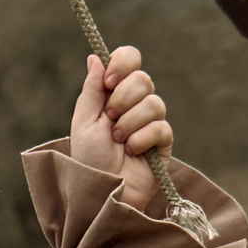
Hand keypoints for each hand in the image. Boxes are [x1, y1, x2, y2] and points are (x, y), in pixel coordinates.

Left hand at [66, 45, 172, 211]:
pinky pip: (161, 127)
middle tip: (110, 119)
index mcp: (113, 93)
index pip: (129, 59)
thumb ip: (91, 89)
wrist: (103, 191)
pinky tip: (132, 152)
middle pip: (143, 78)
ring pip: (154, 102)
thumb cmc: (89, 160)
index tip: (109, 82)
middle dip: (123, 99)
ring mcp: (150, 122)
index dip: (123, 64)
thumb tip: (96, 57)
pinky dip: (142, 139)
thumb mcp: (84, 122)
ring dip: (130, 123)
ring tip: (119, 141)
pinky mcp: (163, 142)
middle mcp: (134, 103)